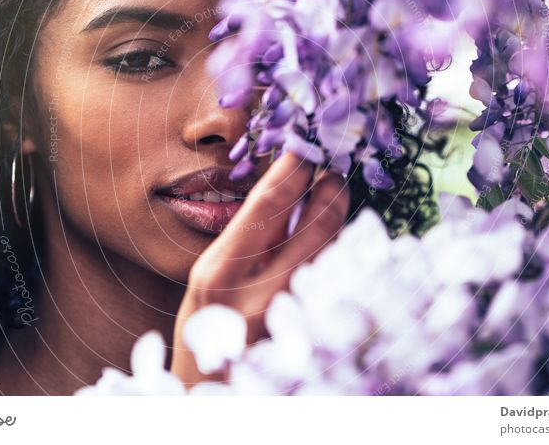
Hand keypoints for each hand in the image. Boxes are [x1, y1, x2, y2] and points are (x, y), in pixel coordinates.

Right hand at [170, 151, 349, 386]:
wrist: (211, 400)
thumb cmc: (205, 335)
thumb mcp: (206, 281)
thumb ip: (244, 238)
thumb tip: (287, 190)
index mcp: (220, 273)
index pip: (270, 200)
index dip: (295, 166)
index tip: (305, 149)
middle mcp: (262, 294)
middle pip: (319, 220)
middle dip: (332, 187)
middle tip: (331, 174)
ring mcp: (297, 318)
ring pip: (339, 247)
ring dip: (341, 219)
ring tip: (333, 203)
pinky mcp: (321, 334)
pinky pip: (343, 279)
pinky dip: (343, 253)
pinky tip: (338, 246)